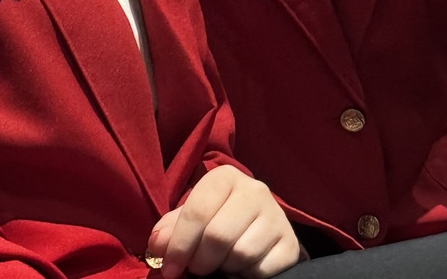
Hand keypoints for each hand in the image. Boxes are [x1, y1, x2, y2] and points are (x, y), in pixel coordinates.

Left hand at [146, 165, 304, 278]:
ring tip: (221, 264)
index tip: (170, 268)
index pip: (197, 211)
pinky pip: (261, 269)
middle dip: (201, 261)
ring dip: (224, 268)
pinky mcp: (289, 244)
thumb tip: (156, 245)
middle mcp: (255, 190)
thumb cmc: (217, 219)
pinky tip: (241, 268)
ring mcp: (276, 216)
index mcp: (226, 177)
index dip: (179, 245)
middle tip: (196, 268)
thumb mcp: (193, 217)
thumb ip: (171, 228)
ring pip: (240, 254)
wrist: (258, 228)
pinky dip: (245, 276)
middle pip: (218, 236)